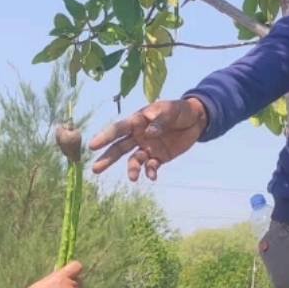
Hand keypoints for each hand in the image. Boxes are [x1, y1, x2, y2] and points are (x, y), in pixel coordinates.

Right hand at [87, 98, 206, 180]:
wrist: (196, 119)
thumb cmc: (179, 110)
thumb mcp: (170, 110)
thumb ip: (159, 120)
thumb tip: (149, 132)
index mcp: (137, 121)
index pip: (118, 130)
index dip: (105, 137)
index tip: (92, 146)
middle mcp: (138, 135)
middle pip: (119, 148)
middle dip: (107, 158)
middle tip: (95, 169)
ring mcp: (147, 147)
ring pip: (134, 160)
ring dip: (132, 169)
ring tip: (133, 177)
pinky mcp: (159, 157)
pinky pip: (151, 166)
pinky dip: (150, 172)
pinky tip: (152, 176)